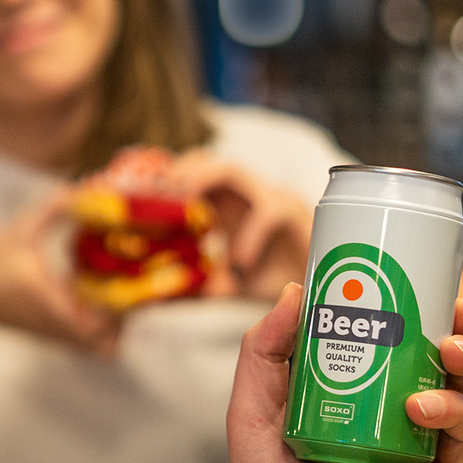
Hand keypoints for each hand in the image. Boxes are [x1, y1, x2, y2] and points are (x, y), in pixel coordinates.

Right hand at [0, 189, 119, 354]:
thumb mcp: (19, 228)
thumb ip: (55, 207)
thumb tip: (86, 187)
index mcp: (51, 300)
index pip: (99, 326)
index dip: (121, 312)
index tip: (128, 283)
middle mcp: (56, 325)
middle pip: (108, 344)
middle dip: (124, 321)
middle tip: (129, 287)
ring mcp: (53, 335)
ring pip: (99, 347)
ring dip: (112, 326)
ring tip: (113, 292)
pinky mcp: (49, 336)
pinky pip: (85, 343)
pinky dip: (97, 327)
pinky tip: (92, 296)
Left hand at [162, 151, 312, 299]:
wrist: (326, 293)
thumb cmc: (274, 281)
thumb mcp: (227, 285)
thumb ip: (197, 288)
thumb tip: (153, 302)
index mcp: (226, 204)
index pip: (191, 173)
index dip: (165, 178)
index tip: (137, 195)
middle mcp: (245, 194)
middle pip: (206, 161)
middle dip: (179, 170)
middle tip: (154, 194)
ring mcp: (269, 197)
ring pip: (232, 170)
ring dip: (203, 179)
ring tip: (183, 203)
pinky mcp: (295, 212)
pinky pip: (269, 210)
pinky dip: (249, 233)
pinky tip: (238, 262)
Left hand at [217, 284, 462, 462]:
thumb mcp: (252, 412)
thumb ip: (265, 351)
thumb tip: (297, 291)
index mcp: (369, 404)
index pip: (416, 356)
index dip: (440, 327)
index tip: (447, 302)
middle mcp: (400, 436)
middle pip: (457, 386)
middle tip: (448, 346)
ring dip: (450, 409)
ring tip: (416, 408)